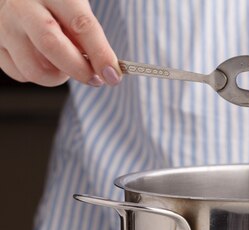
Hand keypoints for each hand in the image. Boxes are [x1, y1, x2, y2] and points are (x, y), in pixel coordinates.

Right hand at [0, 0, 120, 86]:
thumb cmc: (52, 1)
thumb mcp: (73, 4)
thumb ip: (86, 32)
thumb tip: (104, 67)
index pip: (81, 25)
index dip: (100, 54)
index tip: (113, 74)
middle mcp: (21, 6)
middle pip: (52, 46)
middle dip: (79, 70)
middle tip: (95, 79)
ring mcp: (3, 25)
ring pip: (34, 68)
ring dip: (58, 76)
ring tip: (66, 64)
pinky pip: (19, 73)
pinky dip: (38, 75)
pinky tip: (44, 61)